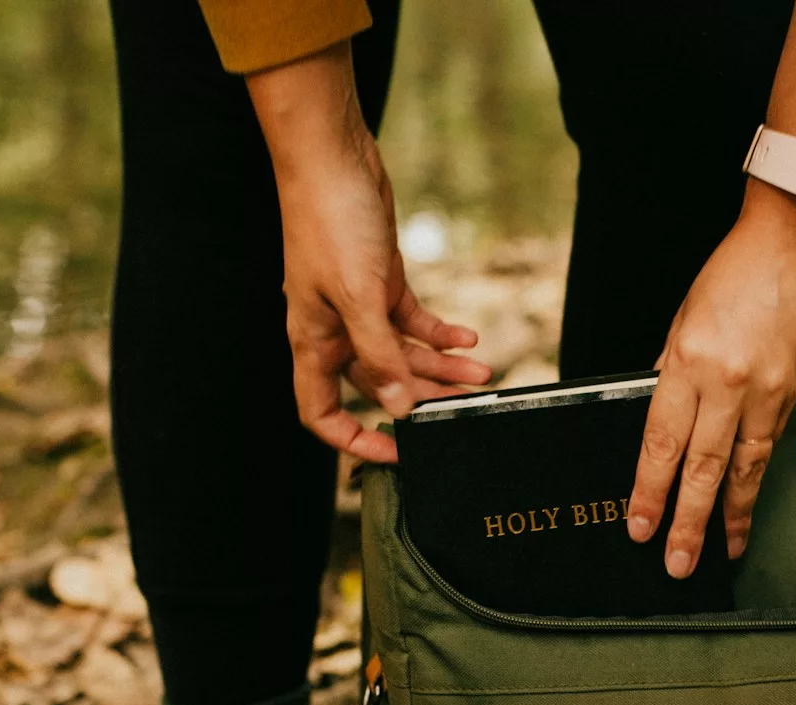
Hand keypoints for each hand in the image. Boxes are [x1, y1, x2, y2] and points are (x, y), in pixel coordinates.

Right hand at [248, 45, 490, 462]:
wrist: (333, 159)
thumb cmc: (330, 222)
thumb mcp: (359, 297)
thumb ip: (378, 355)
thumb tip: (397, 407)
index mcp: (312, 340)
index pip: (321, 411)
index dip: (352, 439)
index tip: (392, 454)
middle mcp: (333, 330)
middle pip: (378, 385)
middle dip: (421, 399)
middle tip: (463, 409)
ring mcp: (358, 306)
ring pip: (402, 353)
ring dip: (441, 366)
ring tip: (482, 374)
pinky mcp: (381, 281)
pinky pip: (413, 321)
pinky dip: (441, 332)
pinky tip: (469, 339)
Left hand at [626, 183, 795, 576]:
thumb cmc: (734, 273)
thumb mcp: (684, 321)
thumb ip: (672, 374)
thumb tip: (663, 422)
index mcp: (691, 362)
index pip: (663, 443)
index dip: (650, 491)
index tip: (639, 527)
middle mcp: (731, 383)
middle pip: (704, 468)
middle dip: (689, 522)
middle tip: (677, 564)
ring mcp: (770, 390)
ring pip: (745, 467)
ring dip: (732, 514)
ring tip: (723, 551)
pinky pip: (771, 443)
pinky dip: (756, 477)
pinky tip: (748, 501)